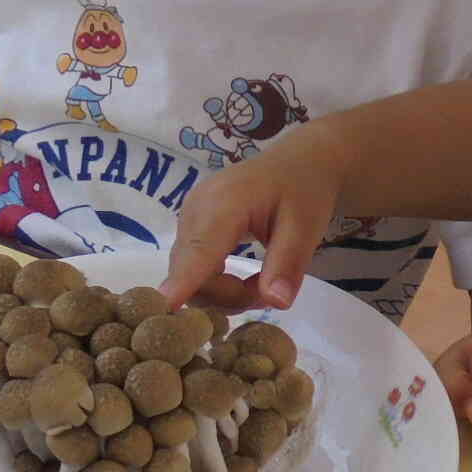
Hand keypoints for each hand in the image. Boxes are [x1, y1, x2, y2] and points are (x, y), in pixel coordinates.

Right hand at [162, 131, 347, 312]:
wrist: (298, 162)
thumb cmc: (304, 190)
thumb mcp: (306, 227)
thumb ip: (288, 265)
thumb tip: (275, 303)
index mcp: (223, 204)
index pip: (198, 253)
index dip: (181, 284)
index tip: (164, 309)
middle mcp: (195, 210)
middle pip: (191, 274)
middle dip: (228, 297)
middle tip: (267, 293)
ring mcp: (188, 218)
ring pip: (189, 275)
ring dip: (224, 293)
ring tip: (262, 283)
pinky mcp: (190, 226)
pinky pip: (192, 267)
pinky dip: (217, 282)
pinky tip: (245, 278)